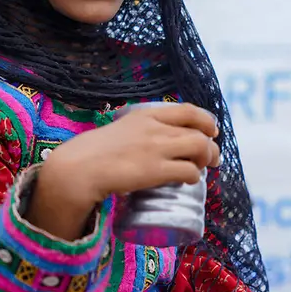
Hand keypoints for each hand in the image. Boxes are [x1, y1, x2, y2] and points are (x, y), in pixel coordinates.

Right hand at [25, 102, 219, 239]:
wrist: (79, 168)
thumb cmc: (96, 152)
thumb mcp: (122, 129)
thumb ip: (141, 131)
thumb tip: (158, 143)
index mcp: (147, 115)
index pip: (188, 110)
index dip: (206, 120)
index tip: (212, 130)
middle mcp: (156, 128)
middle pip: (200, 132)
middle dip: (211, 146)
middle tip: (212, 159)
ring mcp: (157, 148)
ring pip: (200, 148)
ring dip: (207, 160)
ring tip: (201, 169)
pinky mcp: (156, 170)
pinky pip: (190, 171)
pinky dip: (194, 177)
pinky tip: (187, 181)